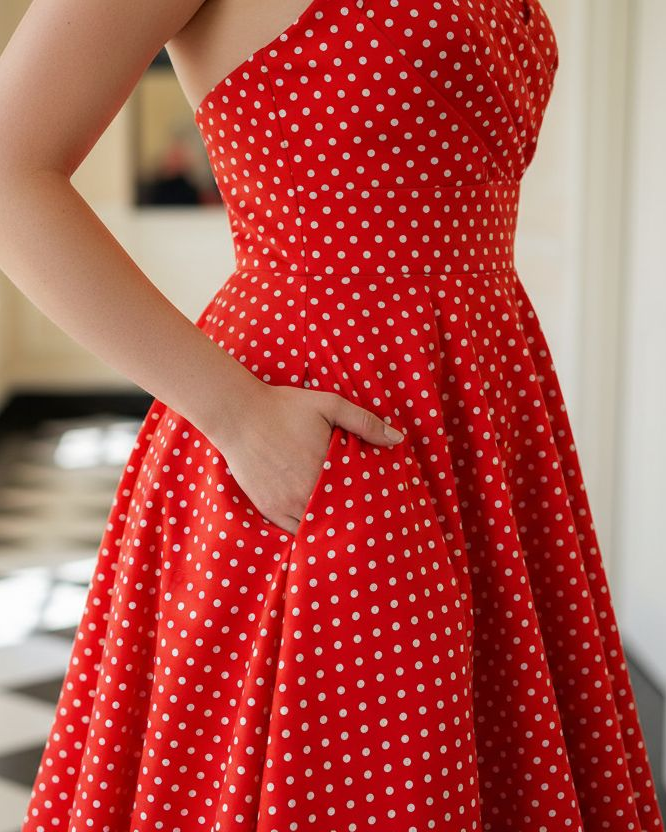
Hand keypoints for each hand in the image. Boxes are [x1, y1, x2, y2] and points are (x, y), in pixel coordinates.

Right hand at [214, 382, 404, 534]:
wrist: (239, 414)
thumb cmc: (285, 407)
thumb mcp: (329, 404)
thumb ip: (364, 422)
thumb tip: (398, 439)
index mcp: (325, 470)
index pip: (357, 498)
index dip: (370, 505)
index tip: (382, 507)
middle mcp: (305, 493)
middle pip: (338, 517)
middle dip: (353, 520)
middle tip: (369, 523)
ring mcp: (285, 504)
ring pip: (316, 529)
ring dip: (330, 529)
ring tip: (347, 529)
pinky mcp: (268, 508)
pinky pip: (293, 532)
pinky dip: (307, 534)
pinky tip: (319, 532)